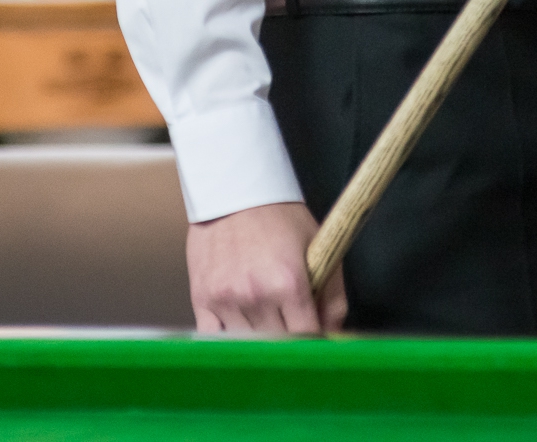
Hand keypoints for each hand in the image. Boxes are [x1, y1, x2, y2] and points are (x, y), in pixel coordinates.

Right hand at [185, 202, 345, 333]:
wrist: (234, 191)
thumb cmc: (279, 217)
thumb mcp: (318, 246)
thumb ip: (332, 294)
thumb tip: (333, 333)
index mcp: (289, 282)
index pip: (307, 336)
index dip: (314, 340)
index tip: (314, 335)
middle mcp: (256, 295)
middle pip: (278, 345)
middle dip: (288, 340)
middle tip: (290, 325)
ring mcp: (226, 299)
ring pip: (248, 344)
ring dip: (259, 339)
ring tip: (265, 317)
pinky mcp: (202, 299)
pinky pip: (215, 338)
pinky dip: (228, 337)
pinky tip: (240, 323)